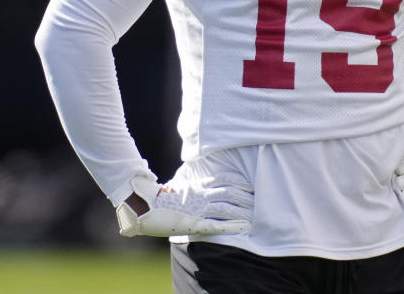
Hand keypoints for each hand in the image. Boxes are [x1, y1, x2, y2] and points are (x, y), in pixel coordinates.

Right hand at [116, 173, 252, 236]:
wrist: (144, 208)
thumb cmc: (164, 198)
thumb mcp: (183, 185)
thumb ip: (197, 181)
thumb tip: (206, 175)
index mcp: (198, 186)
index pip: (225, 180)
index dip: (240, 183)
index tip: (252, 186)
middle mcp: (200, 196)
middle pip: (229, 194)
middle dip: (246, 198)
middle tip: (259, 202)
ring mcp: (197, 210)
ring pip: (225, 209)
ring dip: (242, 212)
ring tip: (254, 217)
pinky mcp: (193, 224)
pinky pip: (216, 225)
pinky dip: (231, 226)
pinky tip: (243, 228)